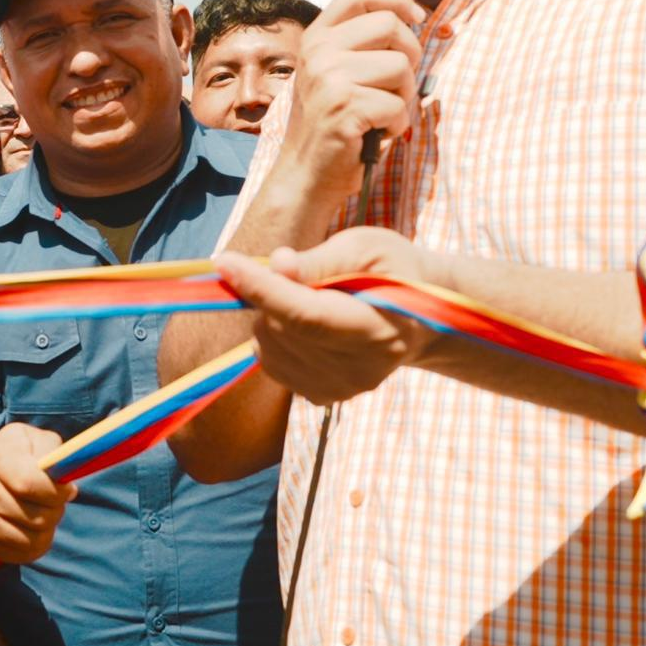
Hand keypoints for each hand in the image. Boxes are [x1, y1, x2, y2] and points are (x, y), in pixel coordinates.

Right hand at [0, 422, 74, 563]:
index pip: (28, 484)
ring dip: (47, 529)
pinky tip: (34, 528)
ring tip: (44, 514)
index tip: (69, 490)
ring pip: (30, 539)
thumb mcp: (36, 440)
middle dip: (56, 511)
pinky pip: (21, 553)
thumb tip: (65, 479)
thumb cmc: (21, 455)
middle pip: (34, 516)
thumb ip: (54, 452)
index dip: (56, 492)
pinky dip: (36, 544)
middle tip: (56, 502)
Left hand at [213, 238, 431, 404]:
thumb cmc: (393, 272)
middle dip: (268, 292)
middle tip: (296, 270)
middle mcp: (359, 370)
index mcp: (377, 329)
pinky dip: (273, 335)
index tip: (224, 261)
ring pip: (268, 346)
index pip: (304, 315)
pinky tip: (304, 322)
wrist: (420, 319)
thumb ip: (320, 259)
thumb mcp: (366, 248)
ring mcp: (340, 390)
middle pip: (280, 329)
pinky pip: (272, 362)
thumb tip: (278, 266)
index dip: (261, 288)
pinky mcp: (323, 398)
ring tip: (310, 297)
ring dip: (270, 313)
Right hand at [269, 0, 423, 213]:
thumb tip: (411, 19)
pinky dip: (396, 124)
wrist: (305, 173)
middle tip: (394, 84)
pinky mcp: (344, 107)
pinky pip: (399, 106)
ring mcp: (329, 78)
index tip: (416, 17)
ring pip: (401, 67)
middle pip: (391, 26)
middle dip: (408, 56)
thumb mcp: (335, 72)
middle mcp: (318, 51)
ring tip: (379, 113)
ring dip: (403, 96)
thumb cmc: (331, 123)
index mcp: (317, 37)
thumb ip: (360, 44)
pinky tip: (375, 133)